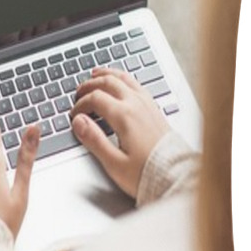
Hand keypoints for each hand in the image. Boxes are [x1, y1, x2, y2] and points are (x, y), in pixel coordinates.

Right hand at [71, 67, 169, 197]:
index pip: (95, 98)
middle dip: (90, 85)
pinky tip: (121, 82)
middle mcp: (137, 106)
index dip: (80, 104)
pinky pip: (136, 84)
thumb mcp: (114, 162)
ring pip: (124, 79)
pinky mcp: (154, 110)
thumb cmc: (147, 173)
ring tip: (96, 74)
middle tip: (78, 92)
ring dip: (107, 75)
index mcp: (125, 117)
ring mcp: (148, 105)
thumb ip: (94, 140)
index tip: (74, 115)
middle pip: (109, 82)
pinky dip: (123, 79)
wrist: (175, 177)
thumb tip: (79, 122)